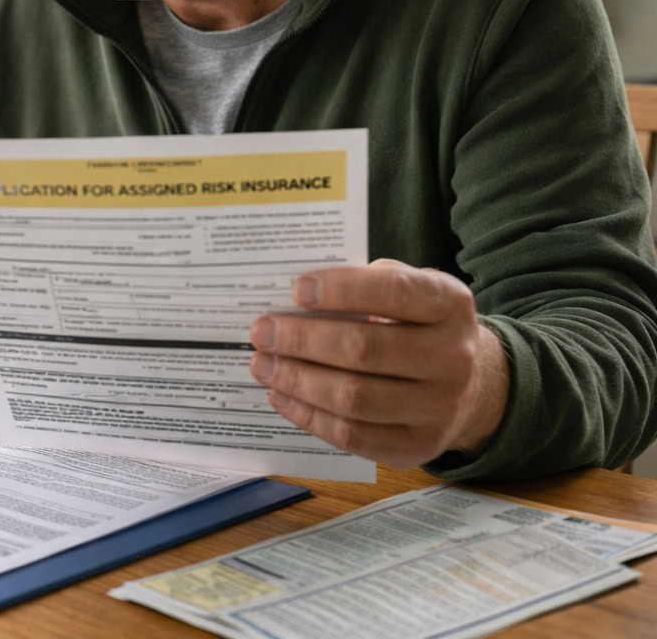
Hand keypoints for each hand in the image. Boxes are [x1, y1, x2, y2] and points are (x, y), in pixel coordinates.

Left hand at [248, 259, 509, 467]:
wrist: (469, 382)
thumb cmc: (415, 324)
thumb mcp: (408, 290)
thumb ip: (364, 284)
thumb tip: (295, 299)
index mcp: (450, 304)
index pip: (394, 292)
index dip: (342, 290)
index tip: (297, 289)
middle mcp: (454, 357)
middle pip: (365, 349)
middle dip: (302, 340)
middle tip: (262, 332)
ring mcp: (441, 407)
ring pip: (355, 398)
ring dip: (298, 381)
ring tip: (263, 365)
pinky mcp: (420, 446)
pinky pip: (354, 436)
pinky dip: (310, 417)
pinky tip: (281, 397)